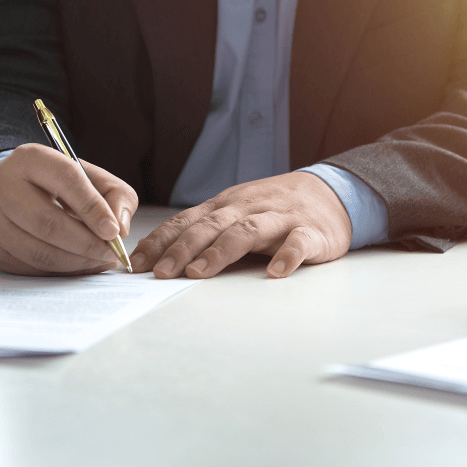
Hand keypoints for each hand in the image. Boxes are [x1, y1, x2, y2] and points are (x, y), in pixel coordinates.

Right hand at [0, 143, 138, 275]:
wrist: (20, 191)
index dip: (93, 208)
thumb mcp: (94, 178)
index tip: (114, 231)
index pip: (66, 180)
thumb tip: (120, 229)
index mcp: (32, 159)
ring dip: (78, 262)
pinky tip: (82, 264)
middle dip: (87, 244)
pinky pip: (33, 269)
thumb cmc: (63, 185)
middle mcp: (5, 186)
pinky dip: (64, 272)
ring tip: (102, 259)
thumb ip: (116, 196)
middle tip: (111, 252)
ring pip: (39, 252)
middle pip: (47, 223)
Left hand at [131, 172, 351, 278]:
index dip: (160, 242)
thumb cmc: (274, 209)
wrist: (330, 193)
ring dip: (221, 251)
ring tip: (201, 272)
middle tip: (161, 273)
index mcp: (226, 206)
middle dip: (183, 249)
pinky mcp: (311, 232)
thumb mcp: (236, 213)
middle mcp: (248, 208)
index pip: (186, 222)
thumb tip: (159, 258)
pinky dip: (287, 256)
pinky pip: (298, 242)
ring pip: (247, 231)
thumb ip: (205, 232)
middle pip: (211, 227)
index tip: (136, 264)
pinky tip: (276, 272)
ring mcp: (280, 218)